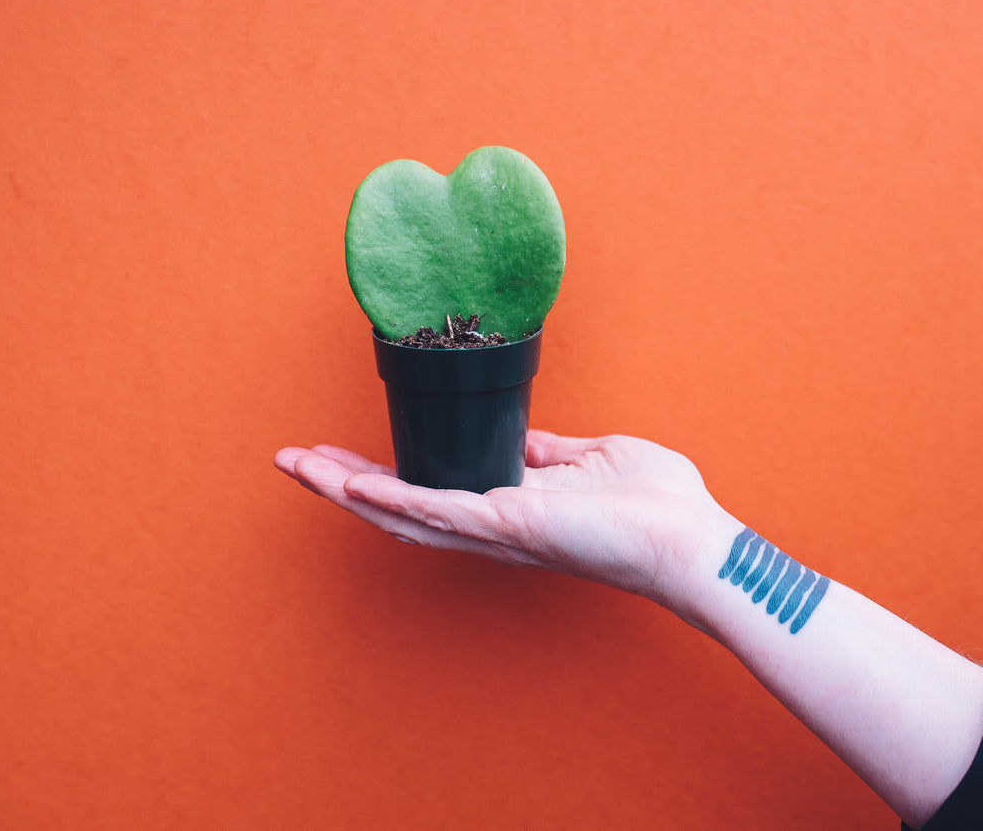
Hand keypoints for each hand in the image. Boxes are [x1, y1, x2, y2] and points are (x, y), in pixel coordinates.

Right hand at [274, 430, 729, 612]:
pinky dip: (393, 496)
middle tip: (290, 460)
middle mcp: (490, 526)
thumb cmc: (654, 506)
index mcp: (507, 506)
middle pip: (398, 507)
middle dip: (340, 484)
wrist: (691, 540)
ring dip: (346, 489)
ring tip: (298, 466)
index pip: (428, 490)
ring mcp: (497, 529)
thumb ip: (547, 453)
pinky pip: (440, 511)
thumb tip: (521, 441)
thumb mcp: (590, 459)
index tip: (341, 454)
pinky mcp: (512, 524)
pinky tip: (352, 483)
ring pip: (404, 511)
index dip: (379, 476)